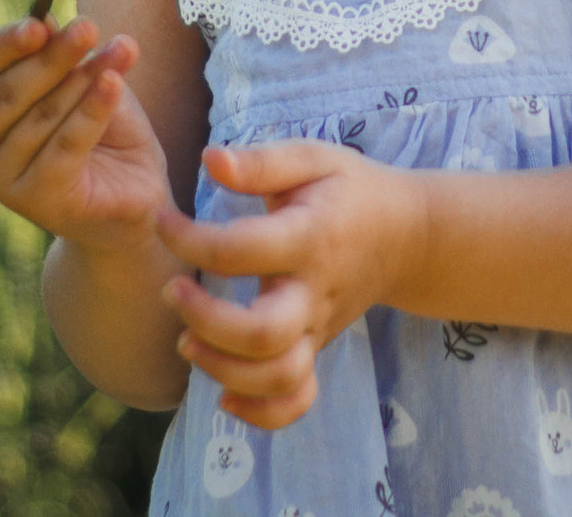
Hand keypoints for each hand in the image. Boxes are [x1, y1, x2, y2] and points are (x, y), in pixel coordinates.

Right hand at [0, 17, 172, 250]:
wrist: (132, 198)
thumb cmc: (101, 134)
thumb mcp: (81, 83)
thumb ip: (59, 55)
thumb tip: (45, 17)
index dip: (8, 42)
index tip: (41, 21)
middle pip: (9, 91)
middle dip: (52, 56)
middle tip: (88, 27)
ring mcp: (4, 179)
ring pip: (42, 115)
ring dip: (84, 78)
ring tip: (122, 50)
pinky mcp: (39, 198)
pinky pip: (67, 144)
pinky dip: (92, 109)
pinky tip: (114, 82)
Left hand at [152, 142, 429, 429]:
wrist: (407, 236)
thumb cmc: (349, 190)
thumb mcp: (312, 159)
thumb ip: (260, 163)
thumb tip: (209, 160)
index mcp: (308, 238)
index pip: (240, 251)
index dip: (188, 239)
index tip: (164, 221)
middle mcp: (314, 292)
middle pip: (262, 334)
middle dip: (206, 320)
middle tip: (173, 291)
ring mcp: (318, 328)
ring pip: (278, 377)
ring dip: (223, 370)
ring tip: (187, 342)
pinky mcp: (317, 350)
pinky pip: (297, 401)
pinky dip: (261, 412)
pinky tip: (224, 397)